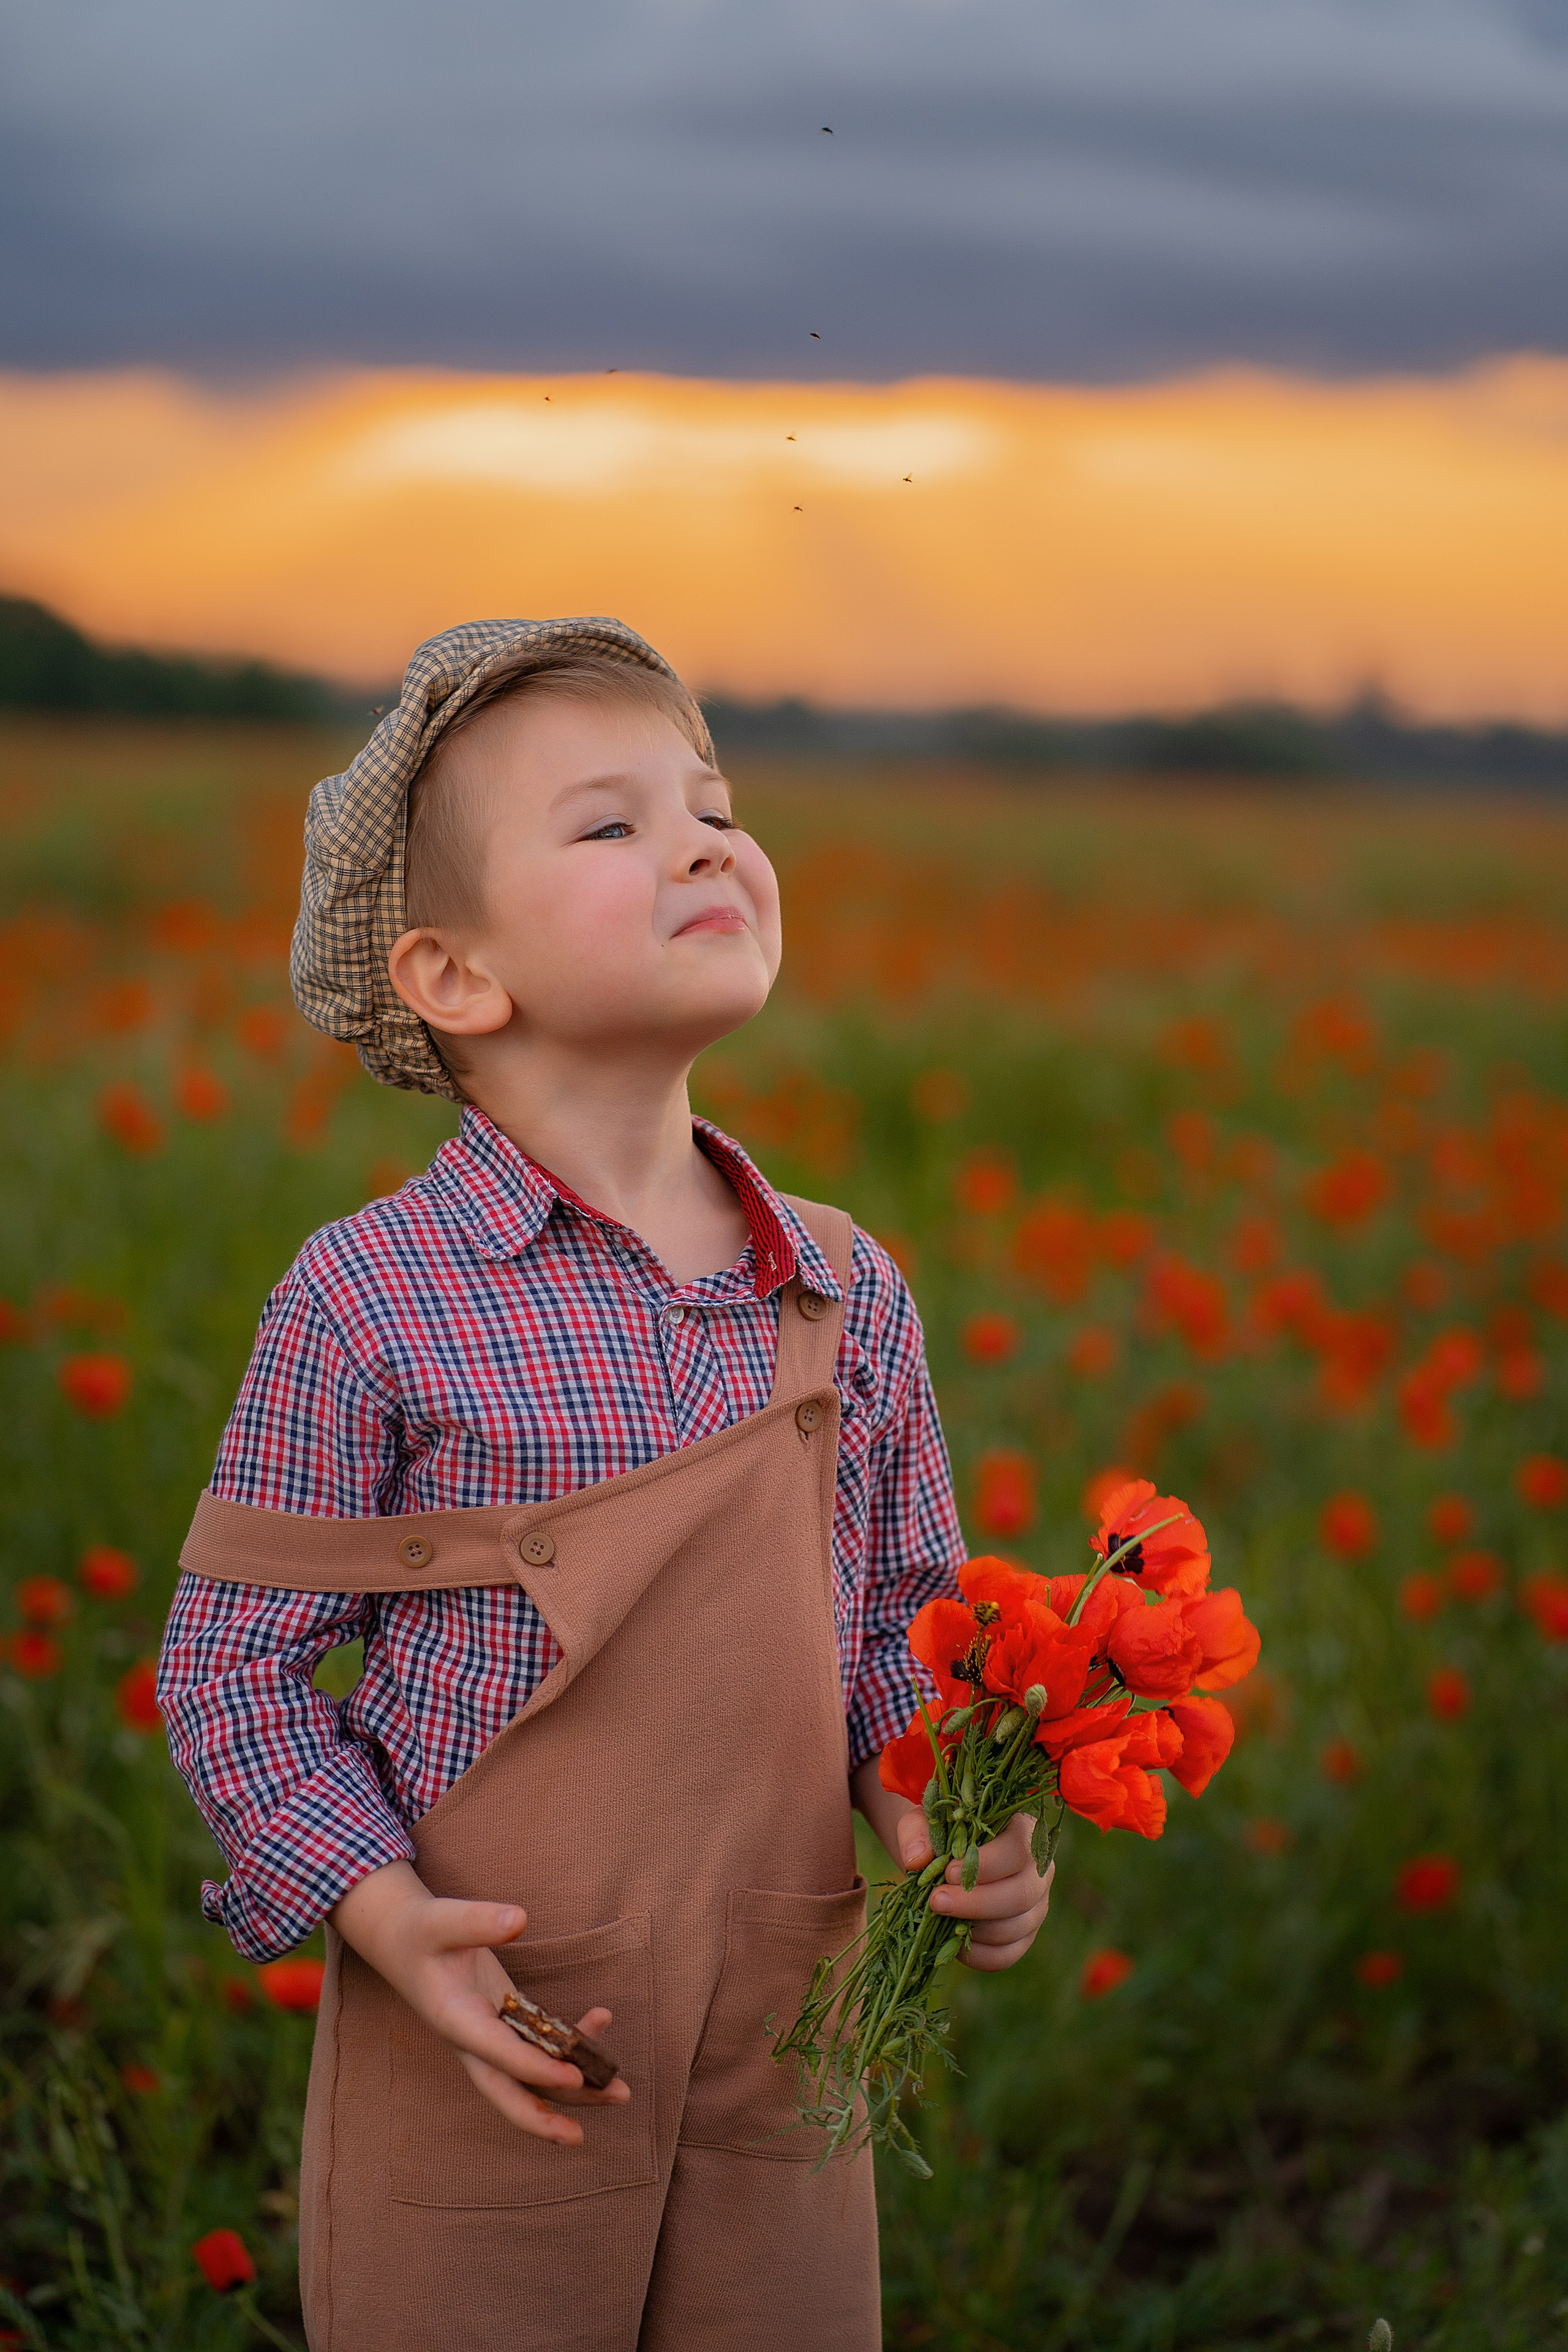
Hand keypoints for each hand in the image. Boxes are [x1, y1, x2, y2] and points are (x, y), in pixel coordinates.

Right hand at [330, 1860, 630, 2143]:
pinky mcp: (505, 2021)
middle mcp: (473, 2040)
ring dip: (574, 2087)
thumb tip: (519, 1919)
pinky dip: (571, 2039)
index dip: (536, 2068)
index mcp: (456, 2021)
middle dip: (544, 2117)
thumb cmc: (421, 1930)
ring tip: (619, 2090)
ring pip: (531, 2074)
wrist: (402, 1937)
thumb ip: (478, 1921)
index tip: (574, 2076)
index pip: (499, 2054)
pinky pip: (540, 2043)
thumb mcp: (442, 1919)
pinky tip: (601, 2019)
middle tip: (580, 2137)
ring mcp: (490, 2035)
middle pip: (509, 2091)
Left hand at [895, 1807, 1053, 1972]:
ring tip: (941, 1919)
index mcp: (1023, 1832)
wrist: (946, 1860)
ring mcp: (1036, 1907)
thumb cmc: (941, 1834)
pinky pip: (1006, 1955)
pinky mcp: (1023, 1937)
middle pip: (1021, 1894)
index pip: (1018, 1849)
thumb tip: (916, 1860)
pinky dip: (978, 1954)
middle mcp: (1038, 1871)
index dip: (986, 1865)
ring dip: (975, 1929)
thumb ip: (917, 1833)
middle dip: (976, 1902)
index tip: (949, 1873)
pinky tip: (952, 1942)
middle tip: (937, 1901)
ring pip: (1016, 1927)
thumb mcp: (924, 1822)